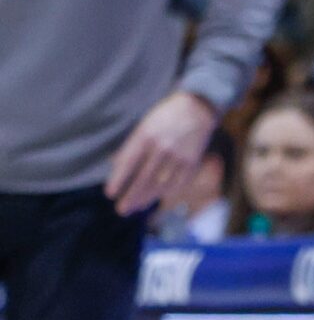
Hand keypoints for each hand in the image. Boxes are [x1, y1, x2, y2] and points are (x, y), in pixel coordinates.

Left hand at [104, 90, 217, 216]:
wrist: (197, 109)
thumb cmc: (165, 117)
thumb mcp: (144, 125)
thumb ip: (132, 145)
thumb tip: (115, 164)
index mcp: (146, 135)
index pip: (128, 162)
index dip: (118, 179)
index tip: (110, 194)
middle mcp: (162, 147)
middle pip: (144, 177)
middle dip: (131, 195)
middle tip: (121, 210)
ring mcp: (179, 156)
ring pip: (161, 183)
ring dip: (147, 197)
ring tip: (136, 208)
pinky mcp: (192, 162)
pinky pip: (178, 183)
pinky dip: (166, 193)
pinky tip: (156, 199)